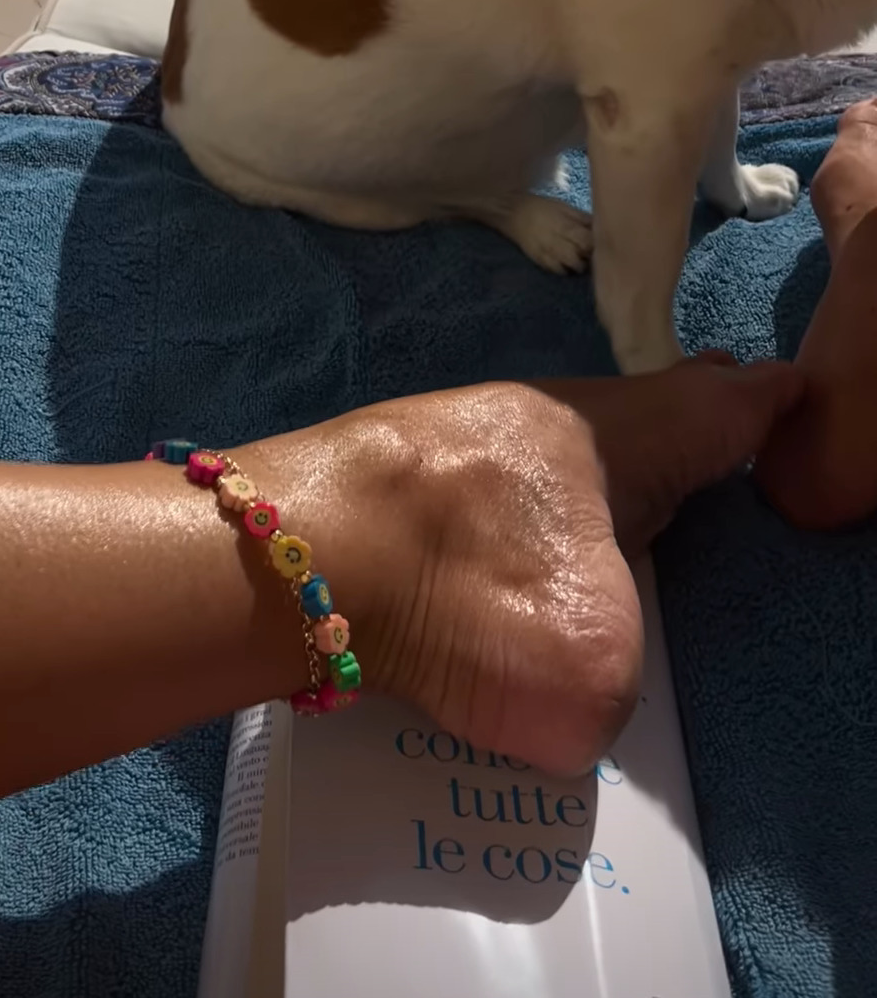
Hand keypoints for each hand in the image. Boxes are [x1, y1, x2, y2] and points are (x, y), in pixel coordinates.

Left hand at [235, 358, 800, 775]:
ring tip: (610, 505)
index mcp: (612, 441)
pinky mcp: (389, 479)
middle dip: (674, 428)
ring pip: (543, 458)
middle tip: (716, 419)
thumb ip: (609, 685)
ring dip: (578, 481)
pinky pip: (473, 498)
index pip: (710, 417)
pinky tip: (490, 553)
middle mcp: (539, 424)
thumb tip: (556, 693)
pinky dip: (497, 521)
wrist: (294, 556)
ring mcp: (457, 442)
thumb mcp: (590, 672)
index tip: (783, 384)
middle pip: (631, 423)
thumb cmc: (465, 593)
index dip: (756, 406)